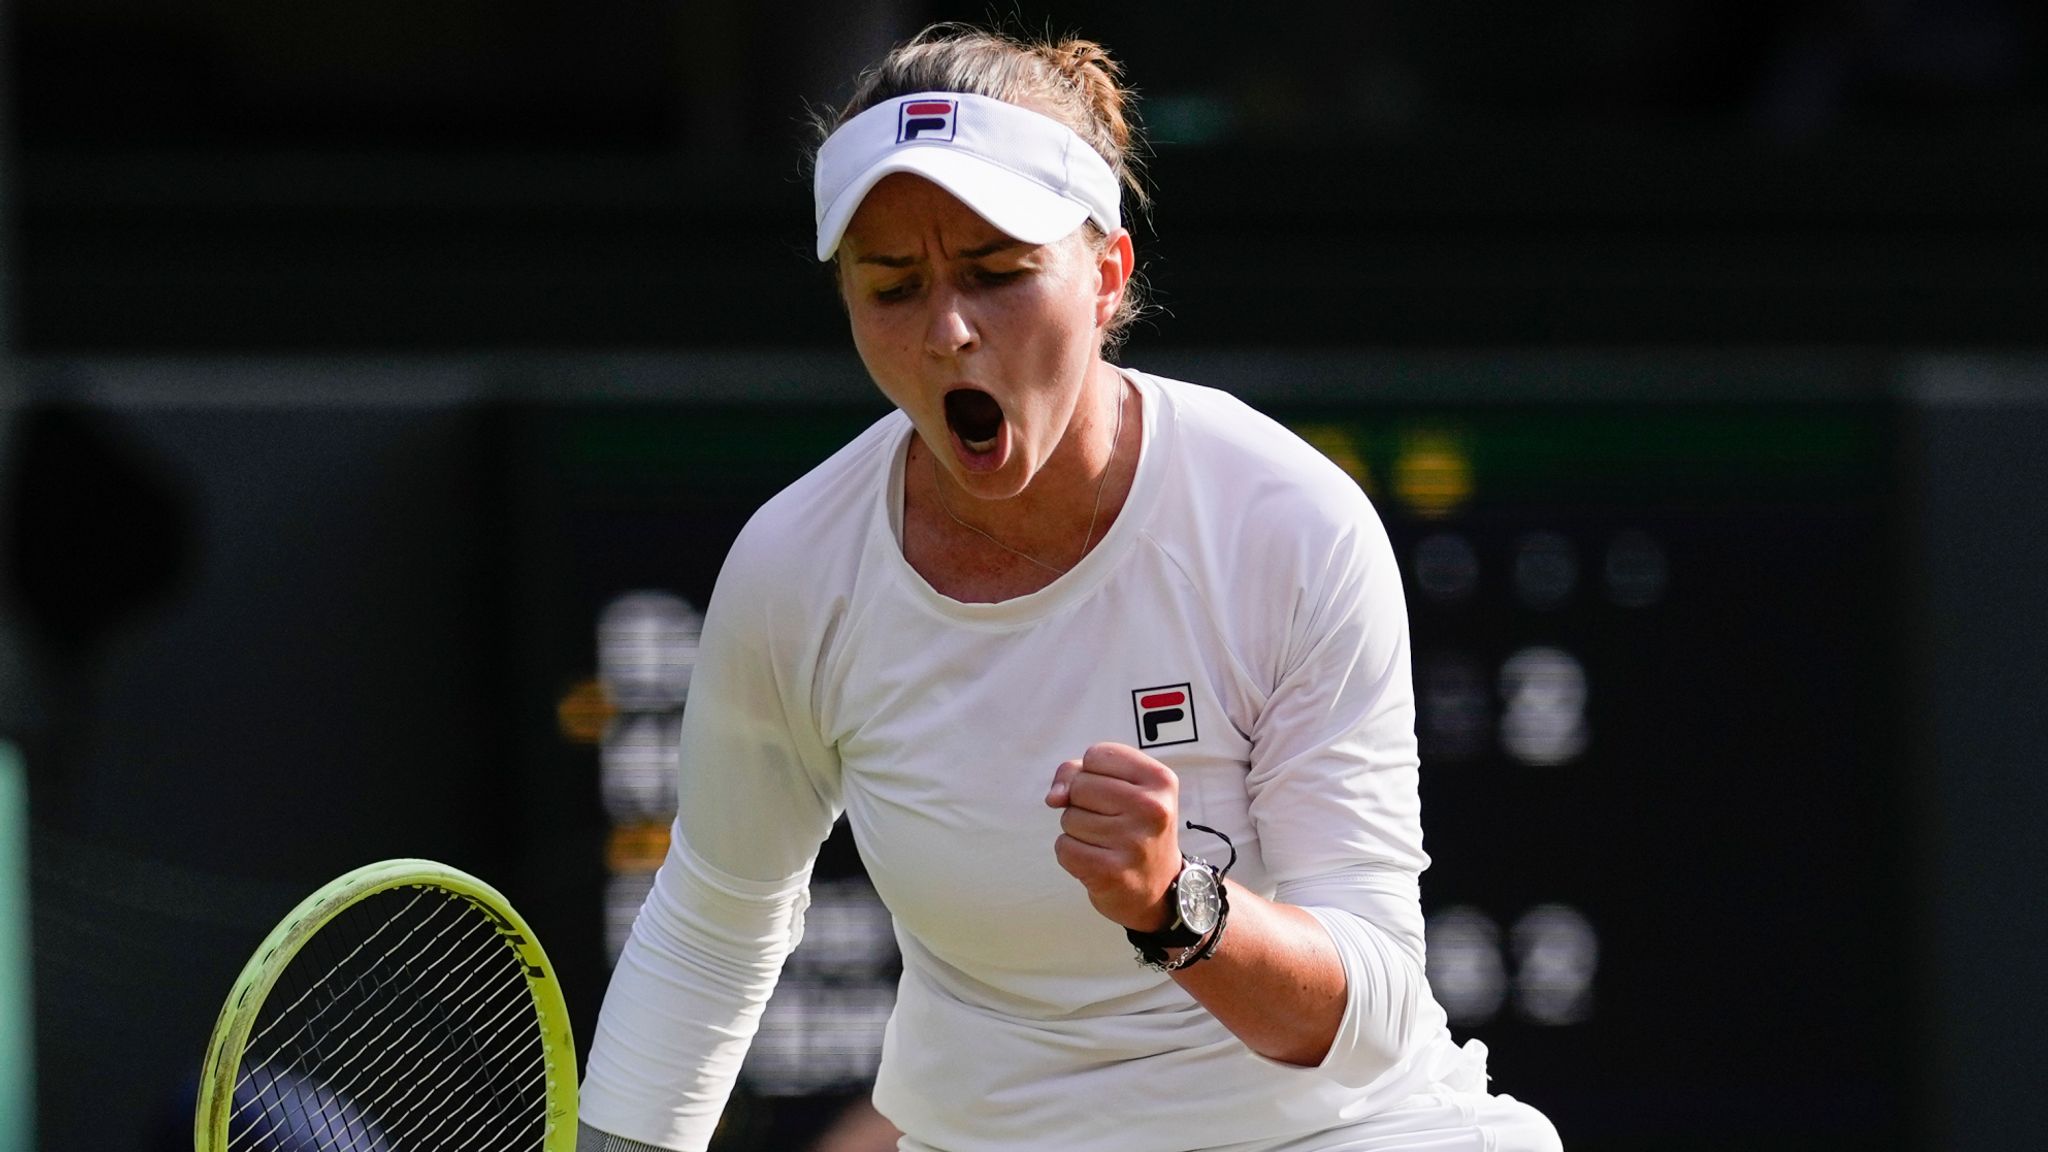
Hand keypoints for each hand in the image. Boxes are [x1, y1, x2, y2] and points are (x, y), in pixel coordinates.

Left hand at [1045, 742, 1183, 930]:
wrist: (1157, 888)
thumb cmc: (1133, 828)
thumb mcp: (1122, 788)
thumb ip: (1078, 773)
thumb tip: (1053, 797)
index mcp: (1160, 780)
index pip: (1096, 755)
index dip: (1092, 774)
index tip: (1114, 794)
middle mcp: (1152, 809)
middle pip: (1080, 785)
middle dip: (1082, 804)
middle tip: (1111, 823)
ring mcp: (1133, 842)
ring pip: (1069, 817)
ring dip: (1078, 831)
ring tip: (1107, 844)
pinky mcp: (1111, 872)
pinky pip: (1064, 847)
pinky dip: (1072, 854)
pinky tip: (1096, 861)